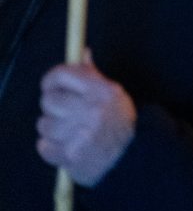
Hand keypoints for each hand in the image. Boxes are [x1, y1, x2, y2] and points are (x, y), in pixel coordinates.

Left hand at [36, 50, 136, 186]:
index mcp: (102, 91)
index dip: (51, 79)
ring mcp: (80, 134)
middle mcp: (91, 110)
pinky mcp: (70, 156)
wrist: (130, 158)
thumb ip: (93, 75)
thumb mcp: (113, 94)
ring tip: (70, 132)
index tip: (51, 86)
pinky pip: (44, 146)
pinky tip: (67, 146)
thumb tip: (82, 52)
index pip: (62, 75)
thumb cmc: (118, 123)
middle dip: (54, 107)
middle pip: (49, 100)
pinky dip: (51, 148)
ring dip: (53, 129)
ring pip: (44, 124)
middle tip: (67, 113)